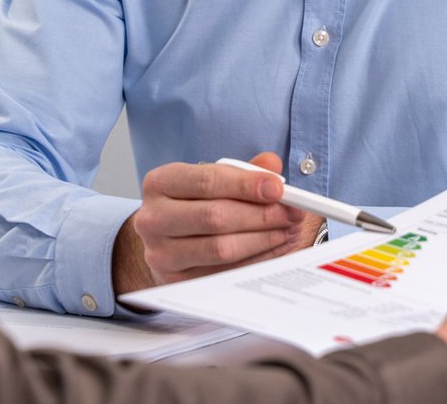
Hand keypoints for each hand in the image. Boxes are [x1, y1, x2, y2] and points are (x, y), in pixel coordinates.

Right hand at [112, 153, 321, 293]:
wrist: (164, 239)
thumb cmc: (192, 203)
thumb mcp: (209, 179)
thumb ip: (241, 170)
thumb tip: (272, 165)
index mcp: (160, 183)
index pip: (207, 181)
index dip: (246, 184)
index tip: (278, 187)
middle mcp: (153, 218)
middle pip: (215, 217)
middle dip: (262, 214)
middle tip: (293, 212)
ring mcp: (161, 254)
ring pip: (221, 248)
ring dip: (264, 239)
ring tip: (289, 230)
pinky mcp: (177, 281)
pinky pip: (225, 272)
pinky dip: (257, 260)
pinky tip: (275, 247)